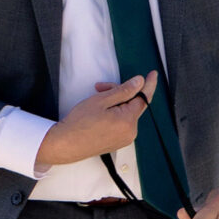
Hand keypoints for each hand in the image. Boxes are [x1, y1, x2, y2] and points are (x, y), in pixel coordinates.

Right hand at [36, 73, 156, 165]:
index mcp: (128, 121)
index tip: (153, 74)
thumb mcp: (101, 100)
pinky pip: (122, 123)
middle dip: (119, 93)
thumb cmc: (79, 122)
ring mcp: (125, 139)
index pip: (144, 98)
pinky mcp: (118, 142)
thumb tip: (140, 82)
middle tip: (100, 87)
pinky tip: (100, 112)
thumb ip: (123, 91)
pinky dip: (114, 114)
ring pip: (126, 113)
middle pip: (132, 105)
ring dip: (114, 103)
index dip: (148, 84)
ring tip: (96, 100)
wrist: (66, 144)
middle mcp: (131, 132)